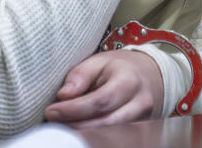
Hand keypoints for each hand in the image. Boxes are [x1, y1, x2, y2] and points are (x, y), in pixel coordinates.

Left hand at [43, 50, 163, 128]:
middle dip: (75, 127)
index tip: (50, 111)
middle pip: (104, 124)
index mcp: (129, 82)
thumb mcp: (100, 61)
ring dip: (83, 136)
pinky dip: (94, 138)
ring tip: (62, 129)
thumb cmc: (120, 68)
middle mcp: (140, 105)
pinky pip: (113, 141)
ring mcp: (143, 122)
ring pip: (110, 137)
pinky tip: (78, 134)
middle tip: (52, 124)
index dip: (73, 110)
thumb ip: (81, 75)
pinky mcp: (140, 134)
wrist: (151, 76)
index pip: (99, 102)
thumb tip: (64, 95)